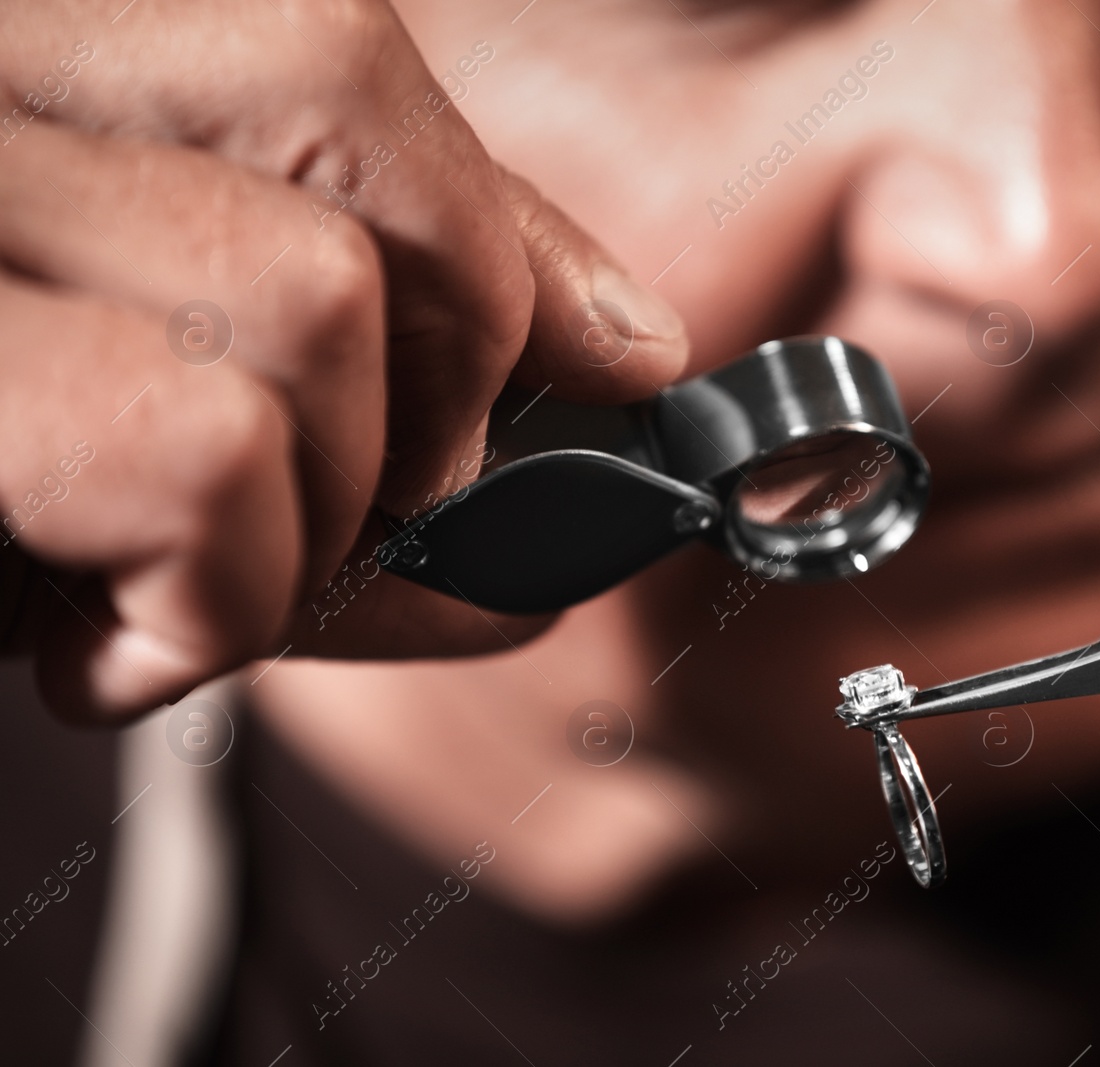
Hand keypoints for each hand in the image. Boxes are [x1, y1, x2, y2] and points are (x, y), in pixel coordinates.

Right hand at [0, 1, 688, 721]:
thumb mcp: (153, 350)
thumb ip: (381, 319)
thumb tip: (633, 353)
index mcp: (24, 55)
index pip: (335, 55)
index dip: (498, 242)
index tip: (601, 358)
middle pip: (345, 165)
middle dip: (430, 399)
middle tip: (359, 518)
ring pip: (298, 310)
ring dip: (303, 527)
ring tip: (183, 597)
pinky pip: (178, 444)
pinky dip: (213, 596)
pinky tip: (109, 649)